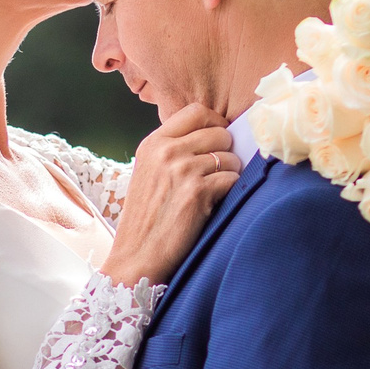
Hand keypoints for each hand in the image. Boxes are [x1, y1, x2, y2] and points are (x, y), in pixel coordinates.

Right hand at [98, 104, 239, 287]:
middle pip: (219, 132)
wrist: (136, 256)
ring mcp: (182, 170)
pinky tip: (213, 205)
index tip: (218, 142)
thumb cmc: (146, 219)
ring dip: (230, 174)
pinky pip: (233, 179)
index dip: (216, 123)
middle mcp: (166, 152)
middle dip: (226, 152)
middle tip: (217, 173)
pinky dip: (230, 192)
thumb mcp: (148, 173)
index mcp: (153, 143)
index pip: (197, 112)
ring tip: (213, 192)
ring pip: (230, 157)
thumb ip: (172, 150)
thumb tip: (214, 134)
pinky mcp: (197, 192)